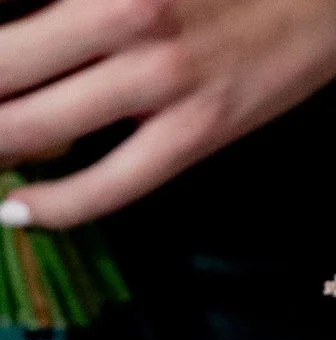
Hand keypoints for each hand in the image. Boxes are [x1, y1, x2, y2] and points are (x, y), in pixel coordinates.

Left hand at [0, 0, 335, 228]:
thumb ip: (80, 9)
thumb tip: (23, 43)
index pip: (2, 40)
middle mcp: (120, 21)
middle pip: (1, 80)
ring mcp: (161, 80)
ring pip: (34, 128)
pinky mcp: (201, 129)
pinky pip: (113, 183)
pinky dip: (57, 203)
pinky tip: (20, 210)